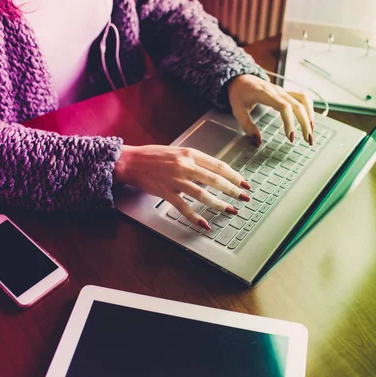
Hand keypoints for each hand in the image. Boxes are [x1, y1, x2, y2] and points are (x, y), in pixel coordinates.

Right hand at [113, 145, 250, 229]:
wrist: (131, 161)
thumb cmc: (153, 156)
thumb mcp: (177, 152)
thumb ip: (194, 160)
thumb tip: (213, 171)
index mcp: (190, 154)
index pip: (219, 165)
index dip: (234, 175)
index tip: (244, 183)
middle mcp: (185, 166)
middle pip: (216, 180)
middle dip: (233, 190)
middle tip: (244, 198)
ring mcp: (176, 180)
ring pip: (203, 194)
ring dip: (219, 204)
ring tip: (230, 211)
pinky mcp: (167, 192)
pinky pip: (185, 207)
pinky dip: (196, 217)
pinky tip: (205, 224)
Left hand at [227, 74, 314, 145]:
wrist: (240, 78)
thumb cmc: (238, 93)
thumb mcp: (237, 110)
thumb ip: (247, 126)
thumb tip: (258, 142)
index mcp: (266, 94)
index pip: (284, 107)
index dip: (290, 122)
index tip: (291, 137)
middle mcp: (278, 91)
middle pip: (298, 105)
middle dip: (305, 124)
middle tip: (307, 140)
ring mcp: (283, 91)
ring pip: (303, 100)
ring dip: (310, 116)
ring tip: (311, 131)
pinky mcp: (286, 92)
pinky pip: (302, 97)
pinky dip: (308, 108)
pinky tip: (309, 121)